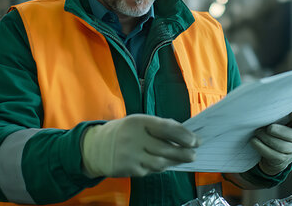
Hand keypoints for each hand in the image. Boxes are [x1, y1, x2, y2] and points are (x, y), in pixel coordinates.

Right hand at [81, 114, 198, 177]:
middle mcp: (134, 138)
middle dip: (183, 153)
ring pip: (160, 163)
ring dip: (174, 162)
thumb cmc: (125, 133)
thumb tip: (186, 135)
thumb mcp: (139, 122)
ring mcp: (130, 155)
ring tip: (182, 159)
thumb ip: (159, 127)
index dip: (183, 135)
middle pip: (165, 148)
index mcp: (138, 122)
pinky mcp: (128, 169)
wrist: (96, 147)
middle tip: (194, 154)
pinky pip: (149, 170)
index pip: (166, 128)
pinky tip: (161, 164)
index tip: (195, 141)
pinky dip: (158, 167)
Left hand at [250, 107, 291, 174]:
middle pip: (289, 135)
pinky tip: (253, 141)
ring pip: (280, 146)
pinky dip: (260, 147)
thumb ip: (275, 111)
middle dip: (274, 131)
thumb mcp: (278, 120)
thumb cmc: (276, 129)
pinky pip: (272, 155)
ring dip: (265, 138)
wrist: (279, 153)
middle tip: (263, 127)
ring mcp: (291, 150)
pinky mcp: (283, 160)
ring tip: (256, 133)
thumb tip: (259, 98)